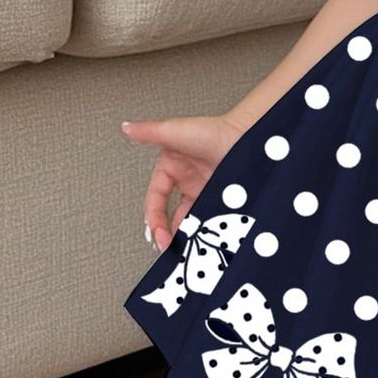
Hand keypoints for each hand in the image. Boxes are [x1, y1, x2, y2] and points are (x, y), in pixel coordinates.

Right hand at [120, 112, 245, 251]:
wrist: (249, 136)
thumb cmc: (213, 129)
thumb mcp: (174, 131)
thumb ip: (148, 131)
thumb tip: (128, 128)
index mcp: (171, 168)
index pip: (155, 200)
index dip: (153, 219)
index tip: (156, 234)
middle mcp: (188, 180)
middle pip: (173, 214)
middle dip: (169, 233)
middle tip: (170, 249)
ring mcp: (207, 189)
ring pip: (193, 219)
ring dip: (189, 235)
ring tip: (188, 249)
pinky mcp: (224, 196)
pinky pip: (212, 218)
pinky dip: (209, 229)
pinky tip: (207, 238)